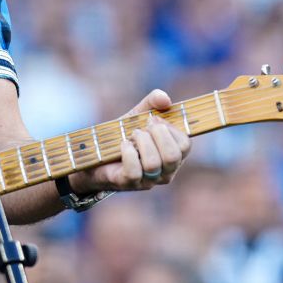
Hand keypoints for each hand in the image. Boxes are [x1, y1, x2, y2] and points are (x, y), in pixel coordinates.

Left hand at [74, 89, 190, 194]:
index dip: (171, 128)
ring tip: (132, 135)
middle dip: (157, 135)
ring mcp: (148, 181)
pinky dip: (128, 153)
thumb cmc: (124, 135)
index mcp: (174, 156)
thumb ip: (153, 103)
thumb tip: (165, 98)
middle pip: (173, 156)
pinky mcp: (128, 184)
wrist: (96, 153)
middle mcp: (166, 172)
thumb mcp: (139, 116)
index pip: (185, 145)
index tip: (154, 119)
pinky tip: (123, 144)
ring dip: (141, 142)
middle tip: (143, 127)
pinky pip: (134, 171)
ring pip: (154, 164)